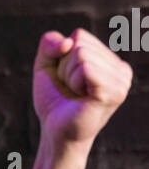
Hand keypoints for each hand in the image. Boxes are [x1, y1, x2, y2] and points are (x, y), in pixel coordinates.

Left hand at [33, 29, 131, 149]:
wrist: (55, 132)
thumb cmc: (54, 101)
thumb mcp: (46, 65)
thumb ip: (50, 43)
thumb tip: (68, 42)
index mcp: (111, 61)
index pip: (79, 36)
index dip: (63, 57)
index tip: (68, 79)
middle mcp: (121, 69)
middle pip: (80, 44)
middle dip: (65, 67)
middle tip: (71, 90)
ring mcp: (121, 81)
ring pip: (82, 54)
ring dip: (68, 76)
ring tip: (76, 94)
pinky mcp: (113, 92)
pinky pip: (86, 68)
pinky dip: (74, 82)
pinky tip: (81, 98)